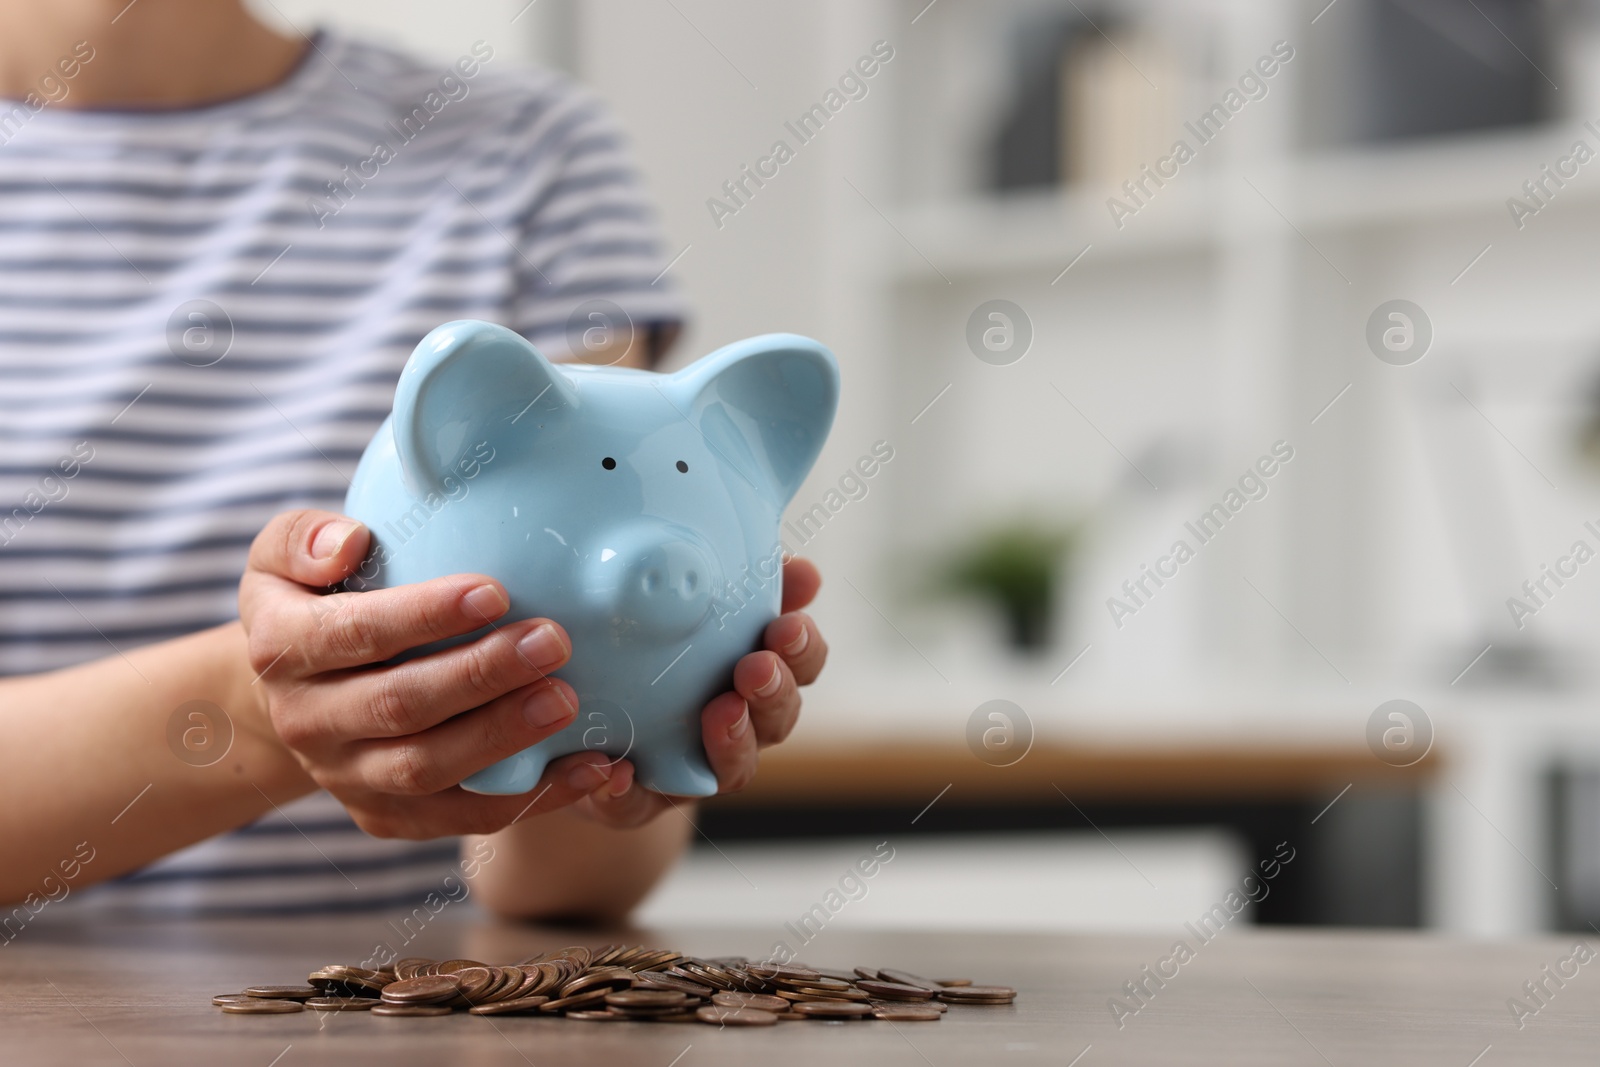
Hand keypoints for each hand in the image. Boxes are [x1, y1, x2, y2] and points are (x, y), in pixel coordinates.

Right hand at [237, 510, 628, 838]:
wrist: (296, 689)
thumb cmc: (315, 598)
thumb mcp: (285, 554)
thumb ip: (304, 538)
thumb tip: (347, 544)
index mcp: (281, 649)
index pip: (354, 633)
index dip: (424, 615)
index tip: (495, 592)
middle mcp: (306, 721)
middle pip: (398, 706)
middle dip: (481, 676)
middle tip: (553, 642)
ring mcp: (346, 776)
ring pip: (428, 769)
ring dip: (504, 738)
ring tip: (569, 701)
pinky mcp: (387, 816)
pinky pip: (463, 816)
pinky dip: (534, 797)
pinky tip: (595, 769)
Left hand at [564, 556, 827, 827]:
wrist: (579, 722)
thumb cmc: (644, 643)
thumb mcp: (686, 600)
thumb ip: (739, 582)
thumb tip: (799, 564)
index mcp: (755, 676)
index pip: (800, 663)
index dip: (803, 649)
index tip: (788, 624)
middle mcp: (736, 728)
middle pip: (777, 719)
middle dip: (775, 693)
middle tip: (756, 667)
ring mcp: (693, 771)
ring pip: (732, 768)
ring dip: (732, 740)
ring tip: (720, 711)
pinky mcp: (638, 801)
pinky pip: (638, 805)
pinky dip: (631, 792)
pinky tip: (620, 771)